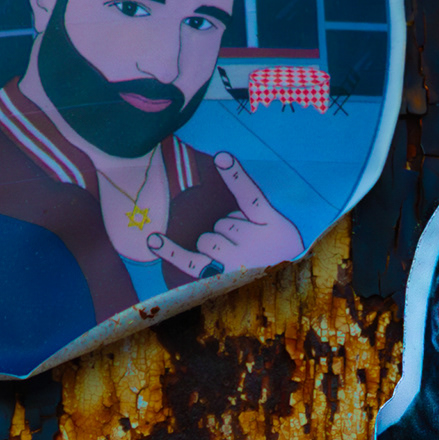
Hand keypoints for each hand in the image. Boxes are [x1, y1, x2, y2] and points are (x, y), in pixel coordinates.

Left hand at [146, 152, 306, 280]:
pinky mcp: (219, 277)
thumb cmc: (279, 250)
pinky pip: (190, 262)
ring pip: (207, 240)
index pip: (250, 196)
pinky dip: (170, 251)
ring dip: (216, 246)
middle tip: (251, 247)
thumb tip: (223, 171)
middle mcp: (252, 245)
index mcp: (271, 226)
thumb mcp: (277, 223)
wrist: (286, 282)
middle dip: (232, 231)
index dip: (235, 175)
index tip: (221, 157)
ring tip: (239, 259)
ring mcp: (235, 263)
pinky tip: (152, 240)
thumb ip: (253, 200)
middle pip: (223, 222)